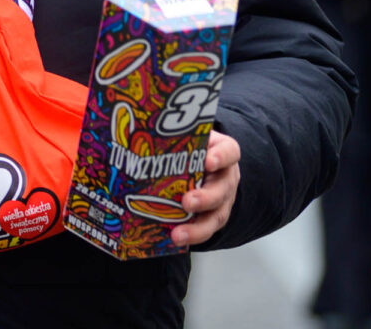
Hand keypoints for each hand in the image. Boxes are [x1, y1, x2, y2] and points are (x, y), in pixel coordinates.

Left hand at [175, 130, 239, 246]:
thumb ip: (177, 135)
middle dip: (205, 198)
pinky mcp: (213, 217)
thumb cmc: (195, 148)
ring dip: (197, 228)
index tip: (208, 161)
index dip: (221, 157)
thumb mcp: (191, 136)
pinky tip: (175, 238)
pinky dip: (191, 235)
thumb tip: (140, 131)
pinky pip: (205, 229)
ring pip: (216, 216)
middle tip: (187, 203)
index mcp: (224, 152)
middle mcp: (226, 178)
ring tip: (178, 234)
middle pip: (222, 189)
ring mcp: (223, 200)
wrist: (206, 163)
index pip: (229, 152)